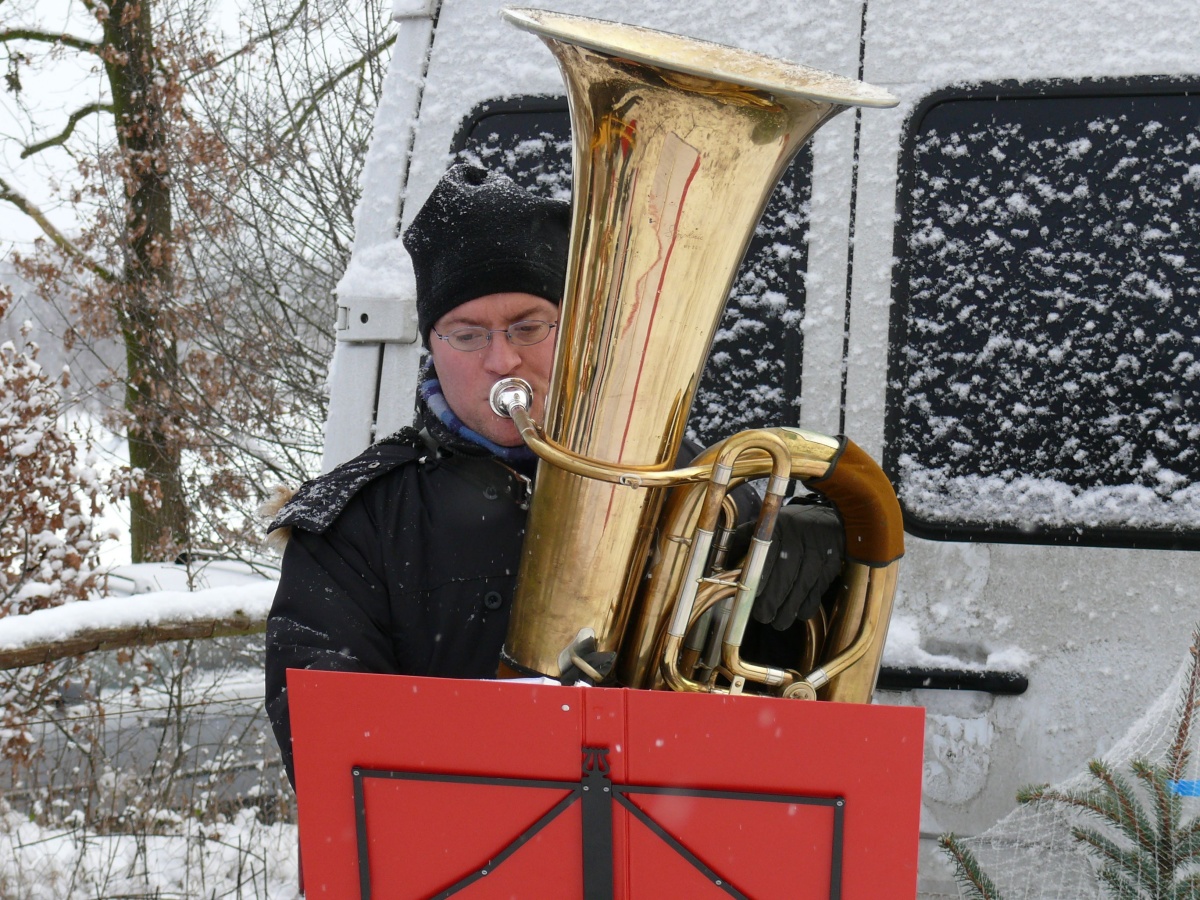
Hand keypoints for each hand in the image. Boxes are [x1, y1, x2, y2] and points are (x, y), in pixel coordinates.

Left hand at [751, 502, 843, 630]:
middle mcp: (798, 542)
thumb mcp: (762, 527)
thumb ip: (740, 543)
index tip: (749, 598)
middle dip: (771, 603)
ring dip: (787, 610)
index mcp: (777, 531)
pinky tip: (796, 612)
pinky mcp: (830, 568)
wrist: (827, 520)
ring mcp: (817, 556)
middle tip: (762, 616)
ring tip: (778, 622)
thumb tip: (718, 567)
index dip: (758, 583)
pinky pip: (816, 592)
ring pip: (800, 589)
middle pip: (783, 579)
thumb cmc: (786, 528)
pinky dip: (806, 607)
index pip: (765, 561)